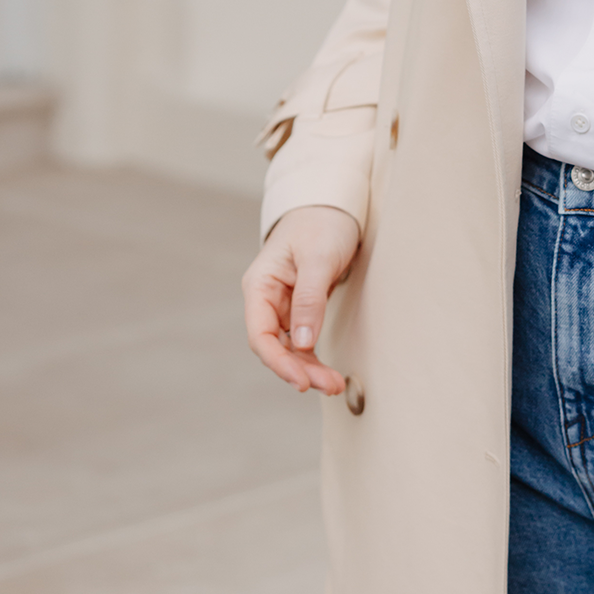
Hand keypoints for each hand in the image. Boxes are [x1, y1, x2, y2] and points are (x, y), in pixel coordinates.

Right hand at [243, 205, 362, 392]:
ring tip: (334, 385)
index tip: (300, 381)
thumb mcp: (318, 258)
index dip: (278, 361)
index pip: (260, 334)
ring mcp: (283, 306)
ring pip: (290, 348)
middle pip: (276, 346)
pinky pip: (303, 341)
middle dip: (299, 370)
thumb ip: (309, 299)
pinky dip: (314, 358)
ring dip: (309, 368)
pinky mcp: (300, 309)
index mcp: (260, 285)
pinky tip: (328, 373)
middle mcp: (266, 299)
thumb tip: (303, 343)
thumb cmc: (321, 224)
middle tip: (329, 386)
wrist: (332, 206)